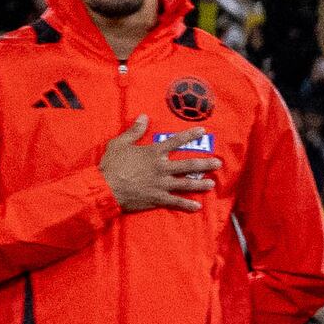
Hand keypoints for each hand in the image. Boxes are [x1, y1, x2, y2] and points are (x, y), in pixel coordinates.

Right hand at [98, 128, 219, 213]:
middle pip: (188, 165)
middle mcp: (161, 168)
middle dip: (205, 163)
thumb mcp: (120, 143)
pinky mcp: (157, 198)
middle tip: (218, 163)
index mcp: (153, 153)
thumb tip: (143, 116)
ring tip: (212, 184)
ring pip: (186, 184)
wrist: (105, 188)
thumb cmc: (111, 165)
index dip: (190, 135)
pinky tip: (197, 207)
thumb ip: (134, 130)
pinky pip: (175, 202)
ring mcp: (161, 184)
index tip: (202, 130)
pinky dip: (187, 204)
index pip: (175, 141)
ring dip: (200, 184)